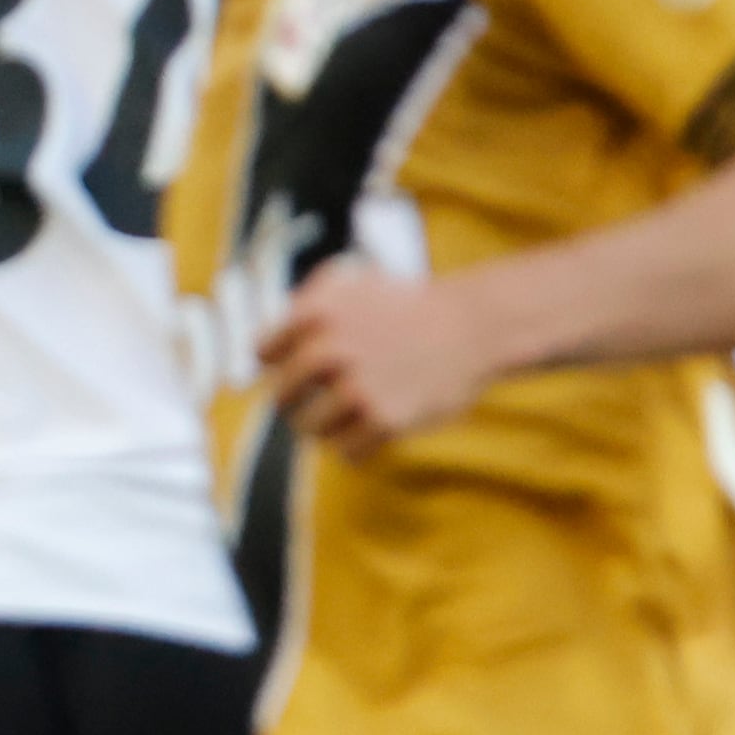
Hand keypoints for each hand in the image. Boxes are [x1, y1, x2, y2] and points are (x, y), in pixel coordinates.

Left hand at [259, 263, 503, 459]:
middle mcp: (329, 351)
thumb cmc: (408, 306)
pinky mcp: (383, 419)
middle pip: (281, 398)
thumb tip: (261, 343)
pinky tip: (370, 431)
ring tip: (347, 415)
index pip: (263, 355)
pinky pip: (345, 452)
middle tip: (321, 398)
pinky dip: (354, 447)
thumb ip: (305, 301)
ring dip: (323, 428)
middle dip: (297, 401)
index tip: (302, 366)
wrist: (472, 326)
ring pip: (309, 430)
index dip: (279, 363)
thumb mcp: (353, 282)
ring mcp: (356, 388)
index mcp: (314, 315)